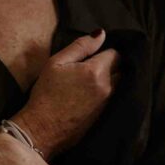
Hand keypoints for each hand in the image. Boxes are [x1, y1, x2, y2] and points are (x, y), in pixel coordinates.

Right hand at [12, 30, 120, 158]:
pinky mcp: (106, 116)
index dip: (106, 50)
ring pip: (120, 83)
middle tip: (95, 64)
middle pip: (121, 68)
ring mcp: (109, 103)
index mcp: (96, 71)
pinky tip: (93, 94)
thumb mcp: (57, 63)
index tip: (95, 53)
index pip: (115, 53)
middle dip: (113, 64)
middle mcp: (108, 87)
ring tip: (94, 79)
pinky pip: (115, 97)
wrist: (42, 130)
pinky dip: (110, 92)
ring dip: (113, 78)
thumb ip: (81, 46)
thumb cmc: (46, 94)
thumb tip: (101, 34)